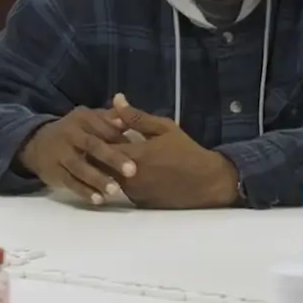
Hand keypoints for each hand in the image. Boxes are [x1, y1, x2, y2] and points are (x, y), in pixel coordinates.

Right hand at [16, 107, 137, 205]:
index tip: (141, 151)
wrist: (37, 143)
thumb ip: (111, 119)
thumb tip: (129, 116)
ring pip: (79, 167)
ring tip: (115, 191)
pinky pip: (70, 182)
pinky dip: (84, 191)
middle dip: (112, 158)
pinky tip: (98, 200)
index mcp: (83, 119)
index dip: (121, 139)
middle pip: (92, 146)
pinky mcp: (54, 171)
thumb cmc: (75, 132)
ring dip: (97, 179)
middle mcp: (70, 134)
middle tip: (132, 171)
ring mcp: (60, 153)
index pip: (104, 128)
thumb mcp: (90, 119)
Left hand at [108, 93, 239, 209]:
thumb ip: (136, 117)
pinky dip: (118, 179)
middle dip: (96, 153)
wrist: (206, 183)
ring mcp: (133, 192)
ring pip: (108, 178)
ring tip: (109, 154)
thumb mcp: (164, 128)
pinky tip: (124, 170)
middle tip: (98, 142)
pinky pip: (121, 189)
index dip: (96, 136)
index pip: (101, 145)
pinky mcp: (138, 203)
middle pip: (99, 164)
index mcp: (134, 154)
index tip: (97, 128)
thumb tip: (116, 100)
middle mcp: (129, 176)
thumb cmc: (186, 151)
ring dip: (106, 167)